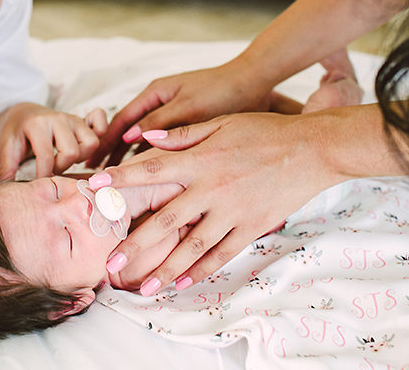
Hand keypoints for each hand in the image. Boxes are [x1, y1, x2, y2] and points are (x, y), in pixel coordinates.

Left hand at [0, 103, 107, 178]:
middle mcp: (59, 119)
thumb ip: (7, 167)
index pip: (47, 156)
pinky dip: (99, 134)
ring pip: (91, 143)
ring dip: (81, 156)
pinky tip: (83, 147)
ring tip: (66, 159)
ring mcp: (73, 118)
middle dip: (63, 166)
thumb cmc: (17, 132)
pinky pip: (102, 125)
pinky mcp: (83, 120)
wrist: (24, 114)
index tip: (39, 182)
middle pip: (73, 152)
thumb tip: (4, 188)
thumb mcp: (7, 147)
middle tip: (52, 168)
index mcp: (38, 124)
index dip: (44, 174)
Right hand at [88, 62, 275, 168]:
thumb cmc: (223, 91)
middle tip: (98, 175)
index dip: (104, 141)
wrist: (254, 81)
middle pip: (128, 130)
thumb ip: (159, 123)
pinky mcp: (186, 123)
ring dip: (131, 157)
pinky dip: (152, 157)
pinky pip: (162, 143)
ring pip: (144, 139)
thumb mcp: (189, 107)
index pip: (121, 120)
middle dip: (112, 153)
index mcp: (155, 93)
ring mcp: (172, 112)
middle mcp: (160, 102)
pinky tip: (150, 177)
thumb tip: (127, 138)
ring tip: (120, 181)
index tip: (91, 161)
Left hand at [93, 112, 345, 294]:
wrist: (313, 149)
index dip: (121, 180)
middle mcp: (212, 189)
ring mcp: (232, 211)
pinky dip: (201, 270)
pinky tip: (182, 283)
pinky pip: (222, 253)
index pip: (152, 171)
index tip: (95, 188)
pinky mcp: (251, 227)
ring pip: (192, 246)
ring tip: (142, 286)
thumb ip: (182, 135)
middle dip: (136, 243)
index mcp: (201, 160)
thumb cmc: (265, 131)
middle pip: (166, 220)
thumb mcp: (221, 123)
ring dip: (166, 269)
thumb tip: (145, 138)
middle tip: (112, 263)